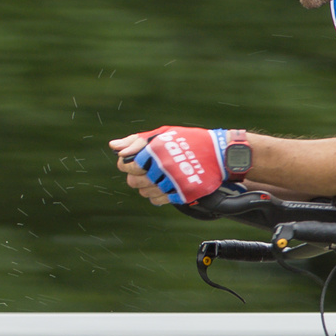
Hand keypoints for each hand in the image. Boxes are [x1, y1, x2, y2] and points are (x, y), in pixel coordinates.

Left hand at [109, 127, 228, 205]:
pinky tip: (164, 187)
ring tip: (157, 178)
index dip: (127, 165)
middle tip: (147, 171)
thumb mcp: (163, 134)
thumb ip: (137, 141)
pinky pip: (159, 200)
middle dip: (137, 177)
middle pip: (134, 182)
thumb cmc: (190, 141)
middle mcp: (163, 167)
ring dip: (148, 186)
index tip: (134, 163)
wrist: (220, 154)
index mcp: (156, 151)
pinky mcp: (183, 193)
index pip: (128, 165)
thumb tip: (114, 147)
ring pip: (145, 192)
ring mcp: (174, 182)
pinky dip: (158, 196)